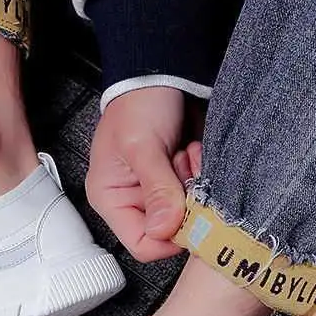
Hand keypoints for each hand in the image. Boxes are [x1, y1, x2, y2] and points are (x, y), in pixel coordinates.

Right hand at [86, 87, 201, 261]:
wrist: (162, 71)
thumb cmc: (138, 103)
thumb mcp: (142, 147)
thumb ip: (156, 190)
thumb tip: (165, 230)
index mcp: (112, 200)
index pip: (141, 244)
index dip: (169, 236)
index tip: (188, 213)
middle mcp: (134, 202)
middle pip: (169, 231)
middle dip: (185, 205)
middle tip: (184, 172)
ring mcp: (158, 193)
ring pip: (189, 214)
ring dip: (196, 187)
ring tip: (188, 156)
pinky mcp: (179, 181)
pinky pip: (200, 196)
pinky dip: (203, 176)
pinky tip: (194, 153)